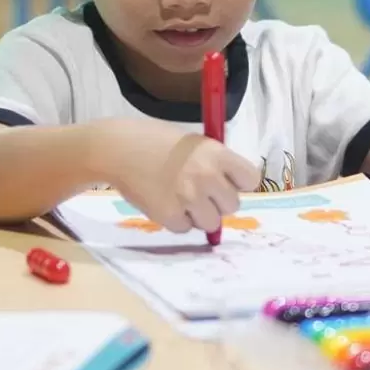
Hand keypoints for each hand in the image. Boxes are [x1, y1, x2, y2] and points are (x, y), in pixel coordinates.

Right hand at [97, 118, 261, 233]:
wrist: (118, 148)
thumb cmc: (156, 141)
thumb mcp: (194, 143)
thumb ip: (215, 164)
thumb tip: (230, 188)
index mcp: (216, 153)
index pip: (251, 179)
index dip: (239, 182)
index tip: (228, 182)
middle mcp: (207, 176)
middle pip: (232, 205)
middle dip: (217, 201)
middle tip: (198, 190)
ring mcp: (188, 198)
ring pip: (211, 222)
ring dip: (198, 214)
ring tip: (179, 197)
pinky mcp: (169, 215)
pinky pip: (185, 228)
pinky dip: (176, 220)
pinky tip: (163, 201)